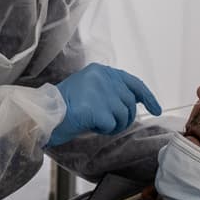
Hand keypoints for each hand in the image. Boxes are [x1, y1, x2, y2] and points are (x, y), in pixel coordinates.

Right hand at [46, 63, 161, 146]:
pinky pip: (111, 125)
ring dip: (112, 125)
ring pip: (123, 116)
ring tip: (94, 122)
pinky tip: (89, 124)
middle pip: (129, 103)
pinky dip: (102, 129)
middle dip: (124, 118)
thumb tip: (134, 102)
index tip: (156, 109)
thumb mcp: (89, 89)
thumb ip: (110, 90)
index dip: (147, 97)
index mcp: (100, 70)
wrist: (44, 114)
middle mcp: (102, 77)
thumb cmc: (64, 106)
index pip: (132, 82)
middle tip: (107, 123)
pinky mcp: (96, 108)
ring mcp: (100, 92)